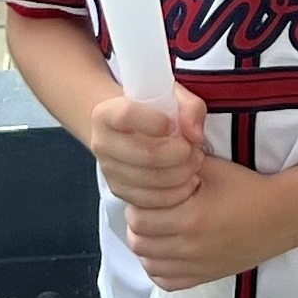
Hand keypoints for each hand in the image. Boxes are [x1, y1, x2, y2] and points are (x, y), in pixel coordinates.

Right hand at [84, 91, 204, 213]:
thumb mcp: (174, 98)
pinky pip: (150, 200)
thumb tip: (195, 135)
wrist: (134, 130)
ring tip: (195, 163)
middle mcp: (102, 143)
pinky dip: (175, 194)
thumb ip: (190, 108)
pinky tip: (188, 181)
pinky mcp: (120, 191)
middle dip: (180, 154)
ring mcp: (109, 170)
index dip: (155, 121)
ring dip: (181, 174)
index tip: (174, 125)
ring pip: (149, 180)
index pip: (126, 115)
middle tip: (196, 149)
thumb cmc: (155, 111)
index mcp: (106, 113)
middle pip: (144, 154)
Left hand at [123, 153, 297, 294]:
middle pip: (139, 243)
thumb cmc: (247, 188)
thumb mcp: (213, 167)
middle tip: (150, 211)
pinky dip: (160, 268)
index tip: (146, 195)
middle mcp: (190, 247)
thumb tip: (152, 158)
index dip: (136, 205)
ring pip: (148, 264)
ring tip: (158, 230)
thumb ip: (179, 163)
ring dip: (147, 247)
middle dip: (139, 225)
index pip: (138, 219)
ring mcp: (196, 266)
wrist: (281, 217)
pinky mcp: (204, 277)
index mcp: (190, 217)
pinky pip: (166, 282)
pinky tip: (168, 251)